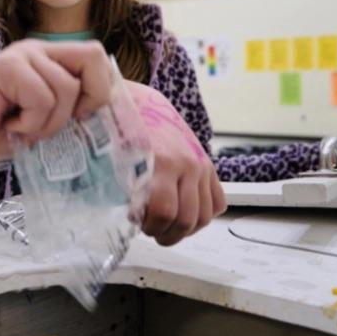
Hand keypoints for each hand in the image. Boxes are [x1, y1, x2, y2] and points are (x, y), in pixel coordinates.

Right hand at [0, 40, 111, 160]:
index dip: (100, 90)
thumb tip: (107, 121)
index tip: (78, 119)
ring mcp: (22, 55)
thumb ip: (70, 113)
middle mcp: (39, 50)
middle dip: (90, 97)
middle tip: (62, 121)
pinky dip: (30, 123)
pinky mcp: (6, 66)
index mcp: (50, 60)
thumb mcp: (43, 124)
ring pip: (67, 88)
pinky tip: (8, 125)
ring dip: (48, 123)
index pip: (97, 58)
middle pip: (93, 56)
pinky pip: (42, 97)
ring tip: (21, 128)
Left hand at [127, 82, 225, 245]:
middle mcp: (187, 164)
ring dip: (184, 230)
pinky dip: (203, 215)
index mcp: (161, 160)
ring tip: (166, 226)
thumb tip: (129, 218)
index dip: (150, 225)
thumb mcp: (118, 155)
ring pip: (203, 216)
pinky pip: (217, 202)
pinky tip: (183, 214)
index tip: (138, 224)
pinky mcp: (208, 165)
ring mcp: (201, 165)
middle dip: (166, 232)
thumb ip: (125, 187)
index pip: (164, 210)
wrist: (145, 103)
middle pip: (185, 218)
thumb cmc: (125, 128)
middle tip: (151, 230)